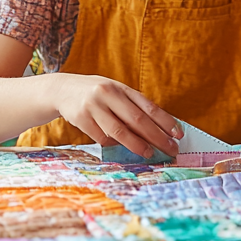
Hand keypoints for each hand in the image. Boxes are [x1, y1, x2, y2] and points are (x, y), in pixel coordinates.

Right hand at [51, 73, 182, 157]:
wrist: (62, 89)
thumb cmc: (97, 94)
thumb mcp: (115, 92)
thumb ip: (132, 106)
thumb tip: (157, 128)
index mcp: (121, 87)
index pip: (148, 105)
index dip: (165, 120)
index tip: (178, 133)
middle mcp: (109, 94)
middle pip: (137, 119)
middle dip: (156, 136)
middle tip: (170, 148)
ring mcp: (94, 106)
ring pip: (119, 131)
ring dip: (137, 144)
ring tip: (150, 153)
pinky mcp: (81, 119)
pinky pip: (102, 137)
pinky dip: (113, 144)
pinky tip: (121, 147)